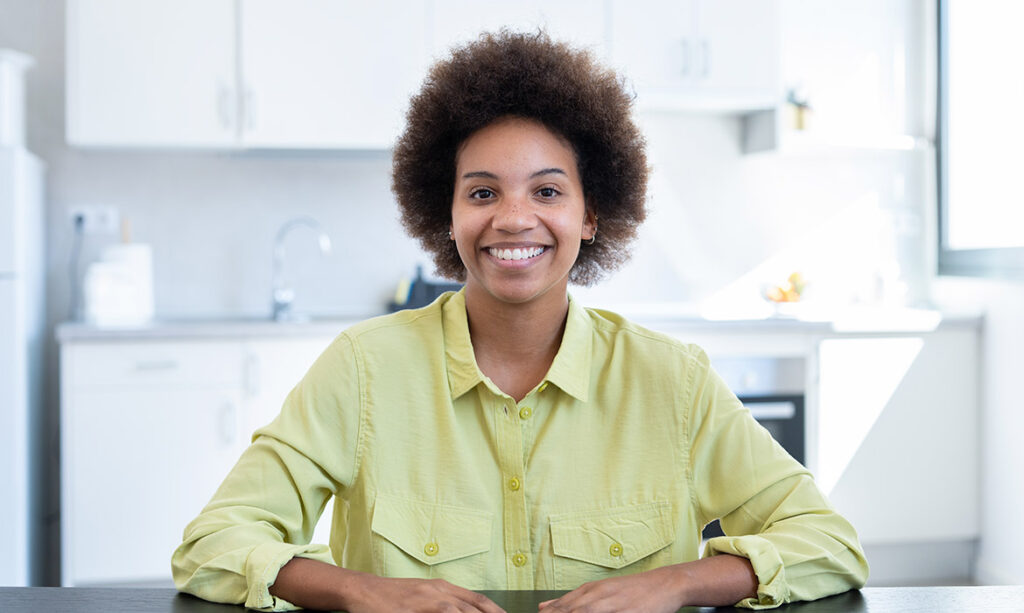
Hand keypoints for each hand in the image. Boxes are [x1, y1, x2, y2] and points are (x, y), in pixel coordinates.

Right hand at [346, 574, 506, 612]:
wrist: (363, 590)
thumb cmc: (394, 597)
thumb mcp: (423, 596)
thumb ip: (445, 605)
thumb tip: (464, 611)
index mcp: (444, 588)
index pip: (479, 601)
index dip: (496, 611)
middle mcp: (438, 592)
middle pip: (474, 608)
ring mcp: (425, 600)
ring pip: (459, 612)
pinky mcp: (411, 610)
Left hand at [537, 566, 684, 612]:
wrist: (664, 583)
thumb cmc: (631, 590)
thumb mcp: (599, 591)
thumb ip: (572, 600)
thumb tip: (542, 608)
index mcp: (588, 592)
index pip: (559, 608)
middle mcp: (598, 597)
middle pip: (569, 611)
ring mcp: (613, 605)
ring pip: (586, 612)